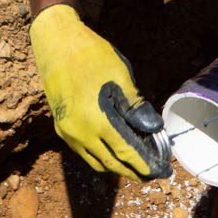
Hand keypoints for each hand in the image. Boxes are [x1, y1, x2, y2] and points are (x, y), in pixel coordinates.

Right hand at [29, 4, 170, 180]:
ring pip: (95, 161)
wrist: (55, 43)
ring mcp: (68, 132)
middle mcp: (80, 133)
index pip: (127, 153)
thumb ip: (136, 107)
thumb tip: (153, 128)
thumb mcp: (121, 77)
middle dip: (134, 172)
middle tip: (152, 174)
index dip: (146, 164)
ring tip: (136, 165)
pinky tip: (113, 150)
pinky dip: (101, 157)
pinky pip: (84, 152)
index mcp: (97, 120)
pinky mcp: (61, 128)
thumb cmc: (91, 56)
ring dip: (117, 167)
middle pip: (111, 164)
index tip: (162, 171)